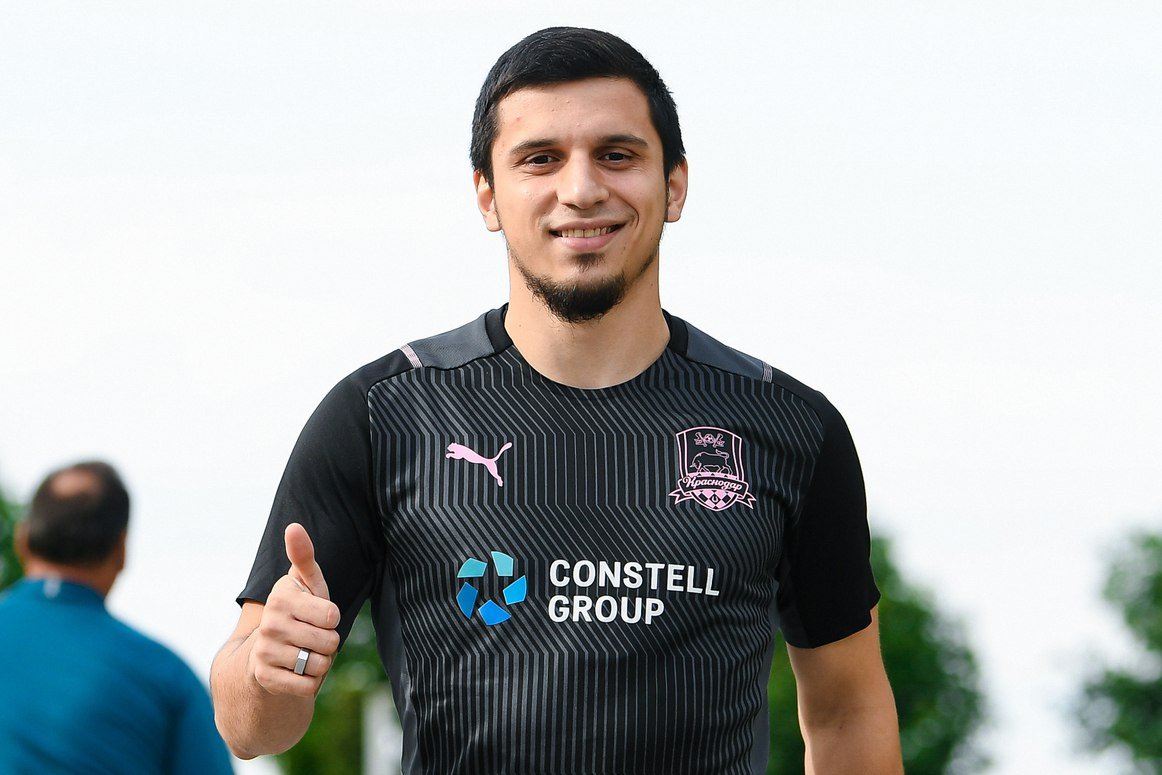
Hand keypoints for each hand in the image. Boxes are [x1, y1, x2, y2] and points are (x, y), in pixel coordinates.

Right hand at [248, 523, 340, 696]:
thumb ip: (304, 557)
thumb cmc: (299, 612)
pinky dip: (310, 683)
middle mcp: (269, 623)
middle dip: (329, 643)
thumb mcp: (306, 584)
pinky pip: (307, 687)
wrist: (267, 653)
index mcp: (281, 597)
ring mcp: (264, 651)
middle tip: (311, 637)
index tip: (316, 615)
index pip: (332, 615)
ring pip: (321, 665)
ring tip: (304, 654)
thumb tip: (294, 527)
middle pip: (330, 642)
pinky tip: (296, 672)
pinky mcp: (264, 678)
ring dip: (320, 664)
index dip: (331, 619)